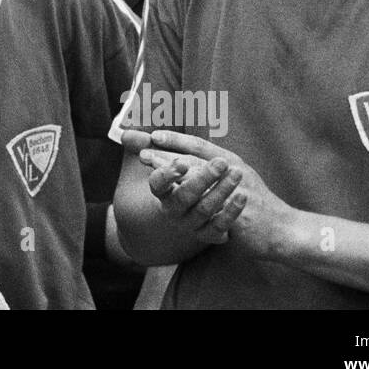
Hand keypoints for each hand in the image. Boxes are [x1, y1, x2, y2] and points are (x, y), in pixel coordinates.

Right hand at [121, 129, 245, 246]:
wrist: (172, 227)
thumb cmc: (163, 188)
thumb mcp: (149, 168)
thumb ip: (141, 148)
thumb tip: (126, 133)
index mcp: (159, 193)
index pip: (157, 185)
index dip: (168, 174)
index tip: (181, 162)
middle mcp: (172, 211)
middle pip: (185, 197)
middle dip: (203, 179)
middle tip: (221, 162)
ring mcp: (190, 225)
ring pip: (204, 210)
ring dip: (221, 191)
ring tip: (236, 172)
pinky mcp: (207, 235)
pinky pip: (219, 228)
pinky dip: (231, 213)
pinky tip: (242, 196)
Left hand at [143, 130, 294, 258]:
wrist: (283, 228)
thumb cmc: (256, 201)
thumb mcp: (237, 175)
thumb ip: (213, 165)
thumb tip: (184, 158)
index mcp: (231, 161)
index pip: (200, 146)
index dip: (176, 139)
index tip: (154, 134)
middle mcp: (233, 172)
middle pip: (194, 160)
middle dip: (167, 155)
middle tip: (142, 152)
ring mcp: (235, 192)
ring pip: (200, 180)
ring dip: (174, 173)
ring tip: (152, 169)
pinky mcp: (238, 215)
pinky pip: (212, 207)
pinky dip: (193, 201)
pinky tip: (174, 197)